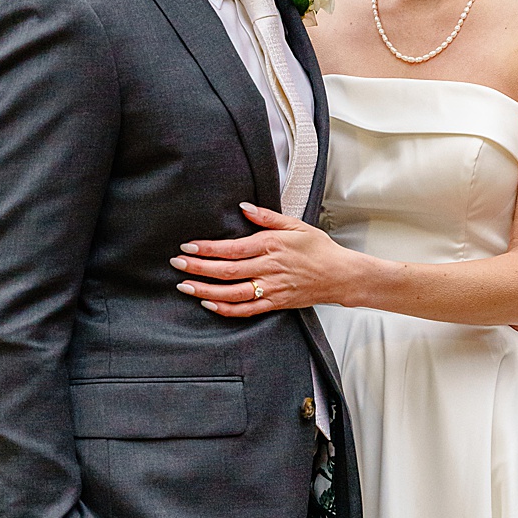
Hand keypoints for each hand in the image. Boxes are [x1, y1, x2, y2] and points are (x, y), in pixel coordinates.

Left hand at [171, 203, 360, 315]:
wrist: (342, 276)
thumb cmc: (319, 248)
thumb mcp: (295, 225)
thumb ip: (267, 217)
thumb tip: (244, 208)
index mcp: (271, 246)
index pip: (232, 248)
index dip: (207, 249)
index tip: (187, 247)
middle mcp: (268, 268)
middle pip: (227, 271)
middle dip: (198, 268)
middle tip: (176, 264)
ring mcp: (271, 288)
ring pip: (233, 293)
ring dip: (206, 291)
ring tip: (184, 286)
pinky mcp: (275, 303)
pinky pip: (247, 310)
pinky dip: (226, 309)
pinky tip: (209, 304)